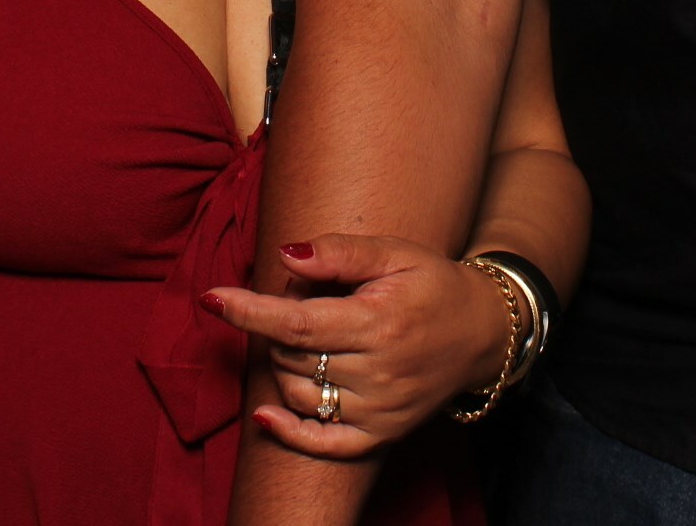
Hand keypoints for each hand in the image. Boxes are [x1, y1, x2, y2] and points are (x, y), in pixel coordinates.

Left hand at [206, 234, 513, 458]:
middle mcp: (378, 373)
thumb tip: (284, 256)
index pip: (297, 324)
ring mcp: (379, 410)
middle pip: (293, 356)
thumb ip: (339, 252)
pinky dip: (289, 431)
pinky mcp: (382, 433)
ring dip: (286, 364)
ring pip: (300, 394)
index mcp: (378, 323)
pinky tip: (266, 414)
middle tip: (305, 298)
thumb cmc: (432, 284)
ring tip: (312, 334)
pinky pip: (324, 442)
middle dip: (279, 324)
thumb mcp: (393, 253)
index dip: (250, 312)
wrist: (483, 332)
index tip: (211, 300)